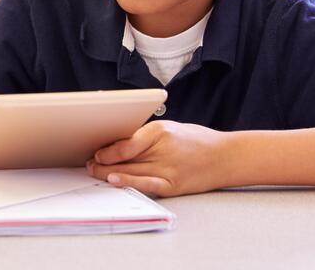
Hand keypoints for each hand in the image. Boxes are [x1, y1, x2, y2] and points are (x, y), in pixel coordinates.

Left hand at [86, 120, 228, 196]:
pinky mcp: (173, 185)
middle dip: (102, 163)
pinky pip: (146, 185)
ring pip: (130, 172)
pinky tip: (114, 181)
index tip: (96, 152)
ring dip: (109, 173)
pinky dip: (128, 183)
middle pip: (124, 159)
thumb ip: (144, 137)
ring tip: (95, 172)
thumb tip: (116, 144)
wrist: (224, 157)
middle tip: (89, 163)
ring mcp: (168, 169)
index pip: (127, 143)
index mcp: (160, 131)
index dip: (107, 150)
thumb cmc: (194, 140)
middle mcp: (163, 150)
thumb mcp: (169, 128)